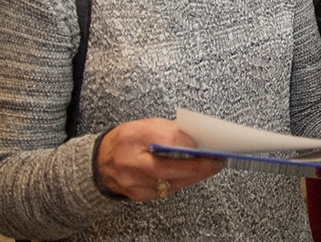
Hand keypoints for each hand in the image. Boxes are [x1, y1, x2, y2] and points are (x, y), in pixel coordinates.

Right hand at [97, 118, 224, 200]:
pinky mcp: (138, 195)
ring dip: (195, 175)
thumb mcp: (146, 124)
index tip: (207, 143)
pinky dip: (182, 182)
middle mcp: (131, 162)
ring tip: (212, 167)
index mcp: (134, 137)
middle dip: (200, 165)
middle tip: (218, 160)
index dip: (189, 143)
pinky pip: (166, 191)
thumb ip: (171, 129)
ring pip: (172, 182)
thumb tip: (196, 137)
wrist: (101, 160)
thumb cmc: (127, 139)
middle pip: (171, 168)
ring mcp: (133, 182)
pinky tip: (193, 175)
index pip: (166, 139)